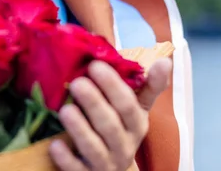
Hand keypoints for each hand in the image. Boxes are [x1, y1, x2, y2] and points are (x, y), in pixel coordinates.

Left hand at [50, 58, 172, 170]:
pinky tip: (55, 145)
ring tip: (65, 110)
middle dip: (94, 103)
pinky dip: (66, 158)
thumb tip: (165, 60)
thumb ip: (147, 86)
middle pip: (110, 125)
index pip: (128, 105)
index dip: (113, 86)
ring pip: (94, 148)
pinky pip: (76, 169)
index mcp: (136, 125)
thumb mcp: (136, 110)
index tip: (96, 65)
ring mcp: (106, 163)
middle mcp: (123, 146)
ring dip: (80, 129)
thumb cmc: (121, 130)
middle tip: (77, 83)